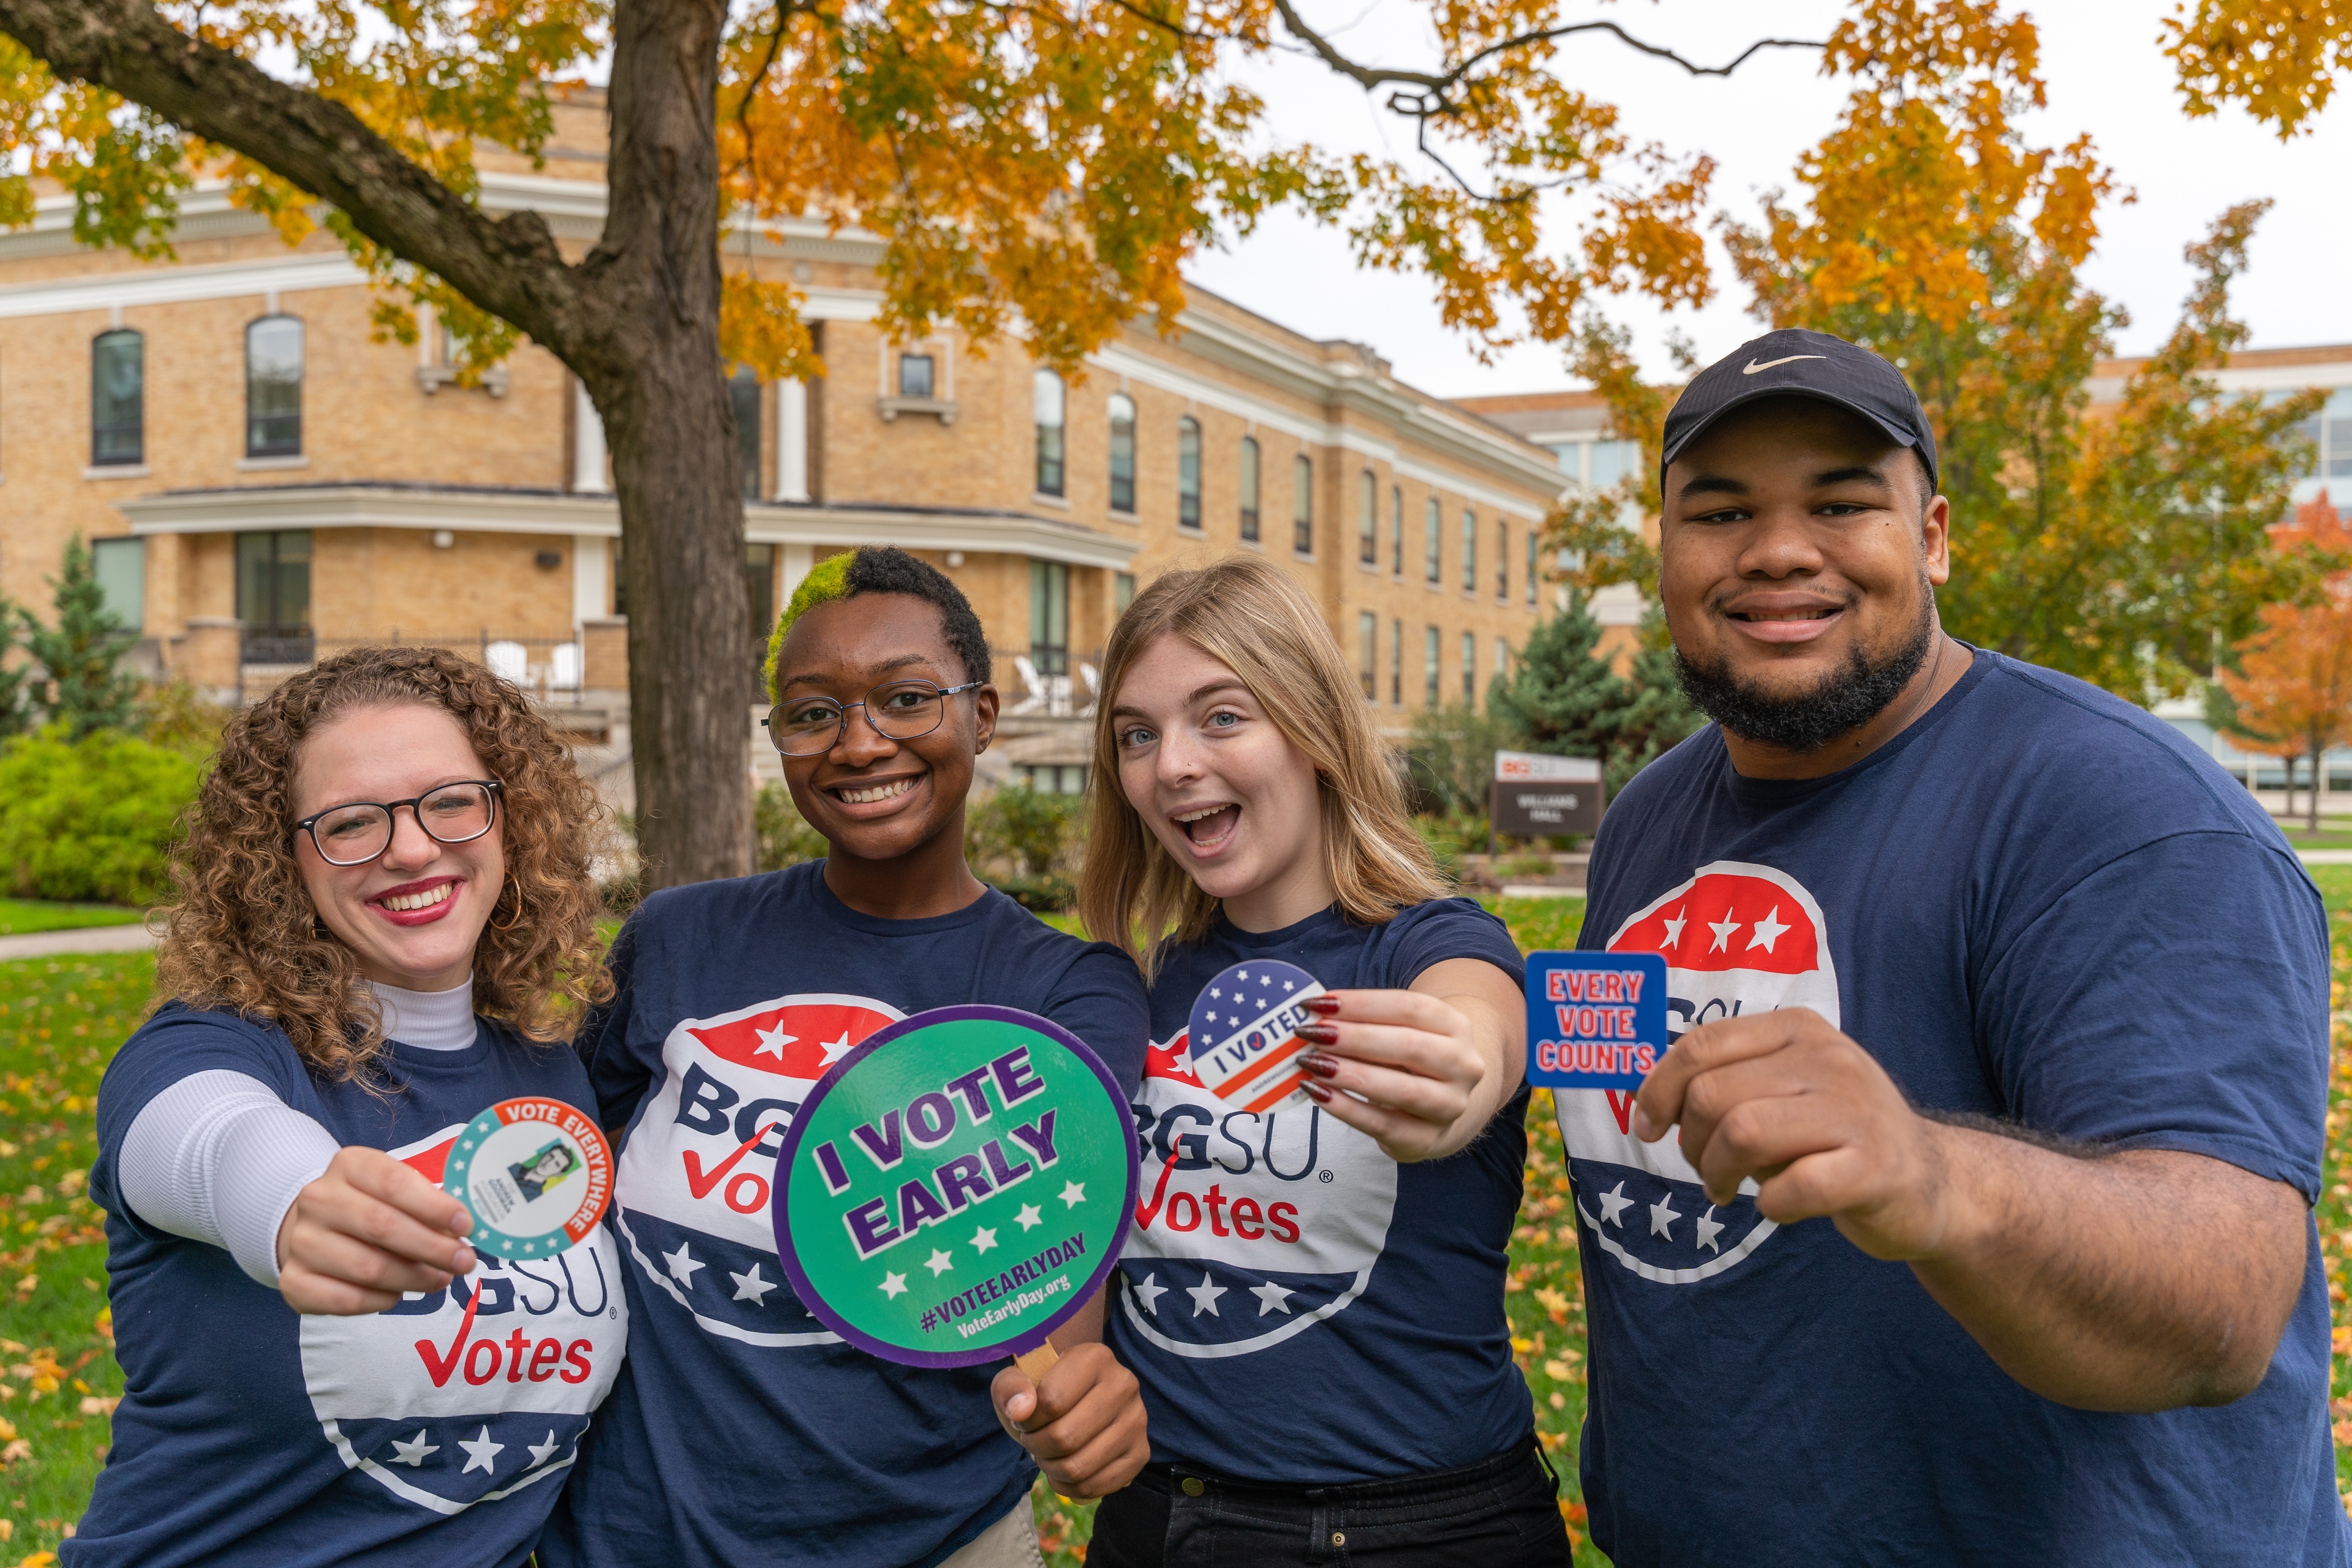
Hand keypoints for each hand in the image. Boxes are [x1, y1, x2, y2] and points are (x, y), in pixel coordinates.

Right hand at [276, 1146, 477, 1314]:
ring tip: (441, 1279)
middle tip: (464, 1262)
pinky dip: (382, 1301)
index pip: (394, 1183)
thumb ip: (427, 1204)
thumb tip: (463, 1232)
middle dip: (432, 1248)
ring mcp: (301, 1241)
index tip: (466, 1226)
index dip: (435, 1207)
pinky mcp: (294, 1281)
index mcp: (348, 1166)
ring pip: (368, 1267)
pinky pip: (347, 1300)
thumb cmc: (371, 1206)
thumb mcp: (396, 1191)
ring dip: (413, 1278)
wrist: (315, 1229)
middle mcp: (318, 1199)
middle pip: (382, 1226)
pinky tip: (399, 1294)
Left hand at [989, 1342, 1148, 1497]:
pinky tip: (1064, 1472)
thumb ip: (1010, 1388)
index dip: (1027, 1419)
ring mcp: (1136, 1420)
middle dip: (1036, 1446)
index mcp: (1094, 1357)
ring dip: (1051, 1469)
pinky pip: (1096, 1487)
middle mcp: (1124, 1384)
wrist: (1075, 1404)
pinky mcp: (1140, 1453)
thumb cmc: (1042, 1391)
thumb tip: (1021, 1410)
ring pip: (1079, 1467)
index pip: (1050, 1400)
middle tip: (1033, 1440)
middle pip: (1065, 1438)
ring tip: (1047, 1455)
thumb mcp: (1016, 1382)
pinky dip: (1069, 1488)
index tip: (1025, 1417)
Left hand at [1295, 988, 1492, 1161]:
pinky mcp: (1426, 1139)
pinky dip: (1347, 1108)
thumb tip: (1314, 1017)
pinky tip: (1318, 1093)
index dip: (1362, 1004)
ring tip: (1312, 1063)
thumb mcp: (1398, 1033)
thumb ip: (1365, 1023)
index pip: (1411, 1007)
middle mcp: (1463, 1065)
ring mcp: (1450, 1106)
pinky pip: (1383, 1124)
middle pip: (1409, 1046)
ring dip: (1351, 1074)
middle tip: (1311, 1034)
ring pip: (1402, 1089)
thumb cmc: (1408, 1060)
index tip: (1318, 1004)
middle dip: (1354, 1038)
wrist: (1438, 1108)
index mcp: (1456, 1027)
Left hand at [1631, 1008, 1953, 1261]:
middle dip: (1690, 1143)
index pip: (1701, 1045)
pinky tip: (1778, 1206)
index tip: (1648, 1127)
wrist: (1931, 1183)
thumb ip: (1726, 1079)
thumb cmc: (1833, 1136)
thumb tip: (1649, 1102)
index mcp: (1798, 1029)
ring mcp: (1856, 1110)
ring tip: (1728, 1189)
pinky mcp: (1875, 1167)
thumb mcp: (1783, 1088)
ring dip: (1717, 1174)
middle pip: (1712, 1095)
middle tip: (1707, 1170)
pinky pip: (1791, 1187)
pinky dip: (1770, 1205)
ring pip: (1742, 1134)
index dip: (1658, 1089)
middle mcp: (1829, 1058)